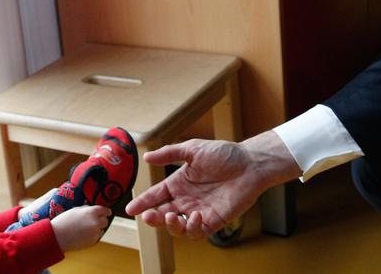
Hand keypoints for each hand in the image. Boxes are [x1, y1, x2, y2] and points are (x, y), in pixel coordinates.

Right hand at [50, 205, 111, 250]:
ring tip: (85, 228)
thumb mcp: (75, 210)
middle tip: (94, 220)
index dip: (106, 211)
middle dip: (101, 220)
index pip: (105, 210)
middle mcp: (95, 222)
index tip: (107, 212)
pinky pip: (96, 236)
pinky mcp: (92, 241)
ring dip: (97, 228)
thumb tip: (91, 205)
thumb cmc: (64, 221)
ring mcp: (95, 233)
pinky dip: (93, 235)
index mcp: (92, 212)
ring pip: (101, 229)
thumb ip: (86, 208)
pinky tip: (83, 234)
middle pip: (105, 220)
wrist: (57, 236)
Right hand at [125, 132, 299, 238]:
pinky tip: (195, 216)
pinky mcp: (214, 220)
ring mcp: (199, 211)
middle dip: (153, 218)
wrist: (250, 164)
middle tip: (148, 216)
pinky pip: (197, 232)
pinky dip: (192, 228)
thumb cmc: (224, 154)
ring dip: (171, 226)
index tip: (130, 208)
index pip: (155, 196)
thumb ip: (169, 153)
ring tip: (171, 216)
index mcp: (178, 183)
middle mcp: (186, 200)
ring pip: (177, 228)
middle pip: (162, 215)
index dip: (142, 202)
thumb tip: (146, 157)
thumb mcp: (193, 149)